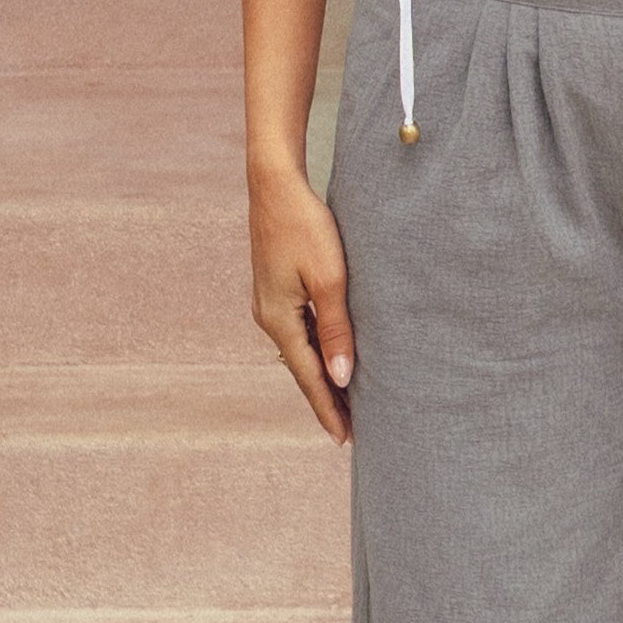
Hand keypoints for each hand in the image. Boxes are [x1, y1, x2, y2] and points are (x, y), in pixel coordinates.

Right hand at [249, 166, 354, 441]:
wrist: (276, 184)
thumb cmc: (306, 226)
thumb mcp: (329, 279)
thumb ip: (337, 330)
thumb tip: (341, 377)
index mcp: (279, 319)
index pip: (308, 377)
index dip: (329, 408)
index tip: (345, 438)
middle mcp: (269, 317)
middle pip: (303, 368)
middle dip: (327, 399)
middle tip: (353, 430)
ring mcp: (270, 303)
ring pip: (301, 350)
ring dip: (323, 375)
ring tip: (349, 402)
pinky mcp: (277, 288)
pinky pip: (300, 331)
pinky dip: (318, 350)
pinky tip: (332, 357)